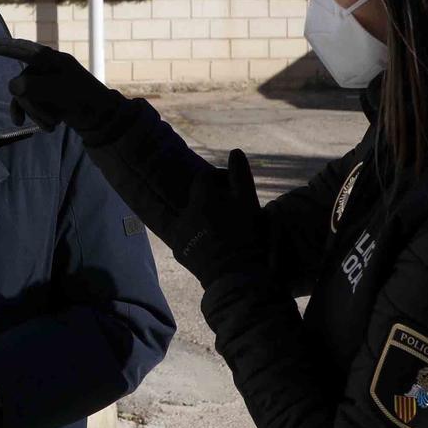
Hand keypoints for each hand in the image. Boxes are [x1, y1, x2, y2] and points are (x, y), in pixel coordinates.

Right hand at [0, 38, 126, 141]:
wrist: (102, 118)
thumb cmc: (86, 100)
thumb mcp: (63, 92)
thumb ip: (36, 87)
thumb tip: (12, 86)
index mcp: (50, 60)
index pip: (21, 50)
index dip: (0, 48)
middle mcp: (44, 69)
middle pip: (20, 84)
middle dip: (32, 105)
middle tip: (52, 117)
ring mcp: (43, 83)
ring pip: (23, 98)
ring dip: (36, 114)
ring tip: (53, 124)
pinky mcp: (43, 97)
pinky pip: (26, 105)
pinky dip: (31, 116)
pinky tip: (30, 126)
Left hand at [171, 148, 267, 285]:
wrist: (235, 276)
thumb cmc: (245, 236)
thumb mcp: (247, 202)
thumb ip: (240, 175)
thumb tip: (235, 151)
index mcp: (200, 200)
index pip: (205, 178)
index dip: (220, 179)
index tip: (233, 188)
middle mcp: (184, 214)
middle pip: (197, 199)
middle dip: (212, 201)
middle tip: (231, 211)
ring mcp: (179, 234)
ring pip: (190, 218)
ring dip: (203, 218)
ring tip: (223, 229)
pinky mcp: (179, 251)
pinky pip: (186, 237)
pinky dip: (196, 236)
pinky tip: (213, 243)